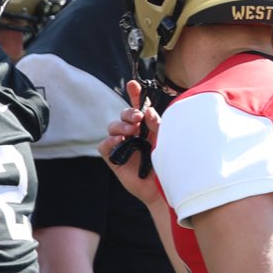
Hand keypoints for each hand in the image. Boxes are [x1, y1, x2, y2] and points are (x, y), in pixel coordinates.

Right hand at [100, 78, 162, 198]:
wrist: (162, 188)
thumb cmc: (168, 164)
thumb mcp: (166, 140)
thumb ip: (157, 124)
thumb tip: (148, 111)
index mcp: (147, 127)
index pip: (139, 107)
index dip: (135, 95)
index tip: (133, 84)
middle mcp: (133, 134)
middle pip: (123, 115)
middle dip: (128, 112)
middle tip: (137, 118)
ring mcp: (122, 146)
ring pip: (112, 127)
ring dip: (120, 126)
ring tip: (131, 132)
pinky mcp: (113, 159)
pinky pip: (104, 146)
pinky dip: (109, 142)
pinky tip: (119, 143)